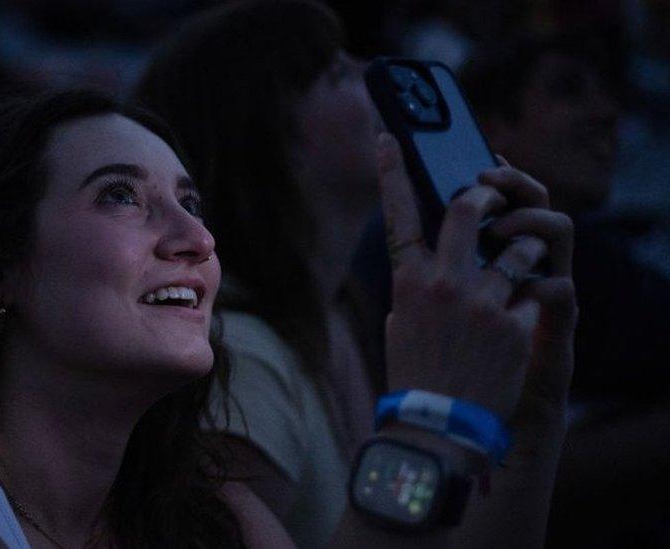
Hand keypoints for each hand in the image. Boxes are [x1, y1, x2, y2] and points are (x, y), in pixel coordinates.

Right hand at [375, 133, 571, 420]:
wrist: (441, 424)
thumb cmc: (417, 374)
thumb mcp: (402, 323)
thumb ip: (417, 285)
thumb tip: (429, 258)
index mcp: (408, 281)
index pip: (397, 214)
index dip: (391, 172)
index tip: (389, 137)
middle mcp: (443, 282)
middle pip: (468, 208)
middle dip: (487, 194)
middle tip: (493, 197)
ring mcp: (481, 300)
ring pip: (520, 243)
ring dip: (525, 247)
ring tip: (520, 265)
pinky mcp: (515, 322)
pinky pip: (536, 288)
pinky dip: (533, 296)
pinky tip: (521, 319)